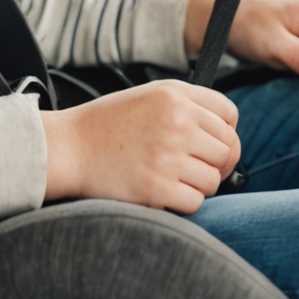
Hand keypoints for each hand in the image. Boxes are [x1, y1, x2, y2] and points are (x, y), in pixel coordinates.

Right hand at [41, 80, 240, 213]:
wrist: (69, 147)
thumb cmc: (109, 124)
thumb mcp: (150, 96)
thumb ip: (189, 106)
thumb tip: (228, 133)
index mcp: (176, 96)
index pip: (230, 116)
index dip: (225, 133)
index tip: (210, 145)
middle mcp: (177, 122)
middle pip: (227, 150)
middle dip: (215, 163)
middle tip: (194, 168)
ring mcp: (168, 155)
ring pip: (214, 179)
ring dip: (198, 184)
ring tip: (172, 178)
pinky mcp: (157, 187)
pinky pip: (195, 202)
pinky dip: (183, 201)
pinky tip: (163, 192)